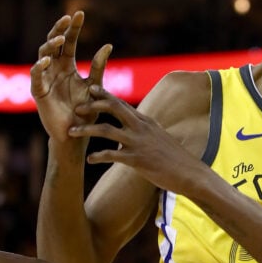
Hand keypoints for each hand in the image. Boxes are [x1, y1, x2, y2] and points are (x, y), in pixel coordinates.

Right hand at [31, 11, 112, 141]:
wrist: (77, 133)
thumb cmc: (86, 111)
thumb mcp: (95, 86)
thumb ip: (99, 67)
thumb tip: (108, 45)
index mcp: (67, 66)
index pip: (69, 42)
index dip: (73, 28)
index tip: (80, 13)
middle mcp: (54, 69)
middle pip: (53, 44)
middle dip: (59, 30)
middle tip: (67, 19)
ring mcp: (45, 79)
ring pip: (42, 56)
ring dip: (50, 46)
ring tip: (59, 40)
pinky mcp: (38, 92)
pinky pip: (35, 77)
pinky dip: (39, 68)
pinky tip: (46, 60)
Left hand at [68, 86, 206, 194]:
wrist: (190, 173)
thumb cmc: (176, 159)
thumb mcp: (160, 138)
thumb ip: (146, 131)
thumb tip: (136, 127)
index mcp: (145, 121)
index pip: (122, 103)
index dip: (104, 95)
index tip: (90, 88)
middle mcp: (141, 127)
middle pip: (113, 108)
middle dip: (92, 105)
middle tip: (76, 108)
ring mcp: (138, 142)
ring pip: (106, 130)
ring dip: (86, 130)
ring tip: (71, 133)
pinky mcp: (136, 159)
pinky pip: (111, 155)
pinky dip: (97, 156)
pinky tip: (89, 160)